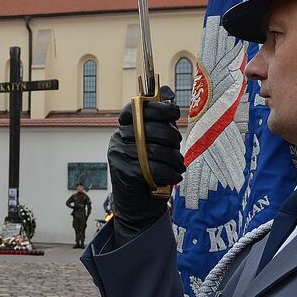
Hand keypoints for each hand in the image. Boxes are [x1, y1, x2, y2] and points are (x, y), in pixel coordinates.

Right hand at [108, 86, 184, 243]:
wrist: (138, 205)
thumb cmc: (150, 168)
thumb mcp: (157, 140)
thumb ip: (161, 118)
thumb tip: (166, 90)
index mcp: (125, 126)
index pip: (138, 107)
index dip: (158, 108)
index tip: (174, 113)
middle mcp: (118, 138)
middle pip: (150, 129)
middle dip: (172, 139)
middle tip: (179, 151)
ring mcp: (118, 155)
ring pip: (153, 150)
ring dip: (173, 160)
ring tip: (179, 166)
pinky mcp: (123, 173)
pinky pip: (151, 168)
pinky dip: (168, 173)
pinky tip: (173, 177)